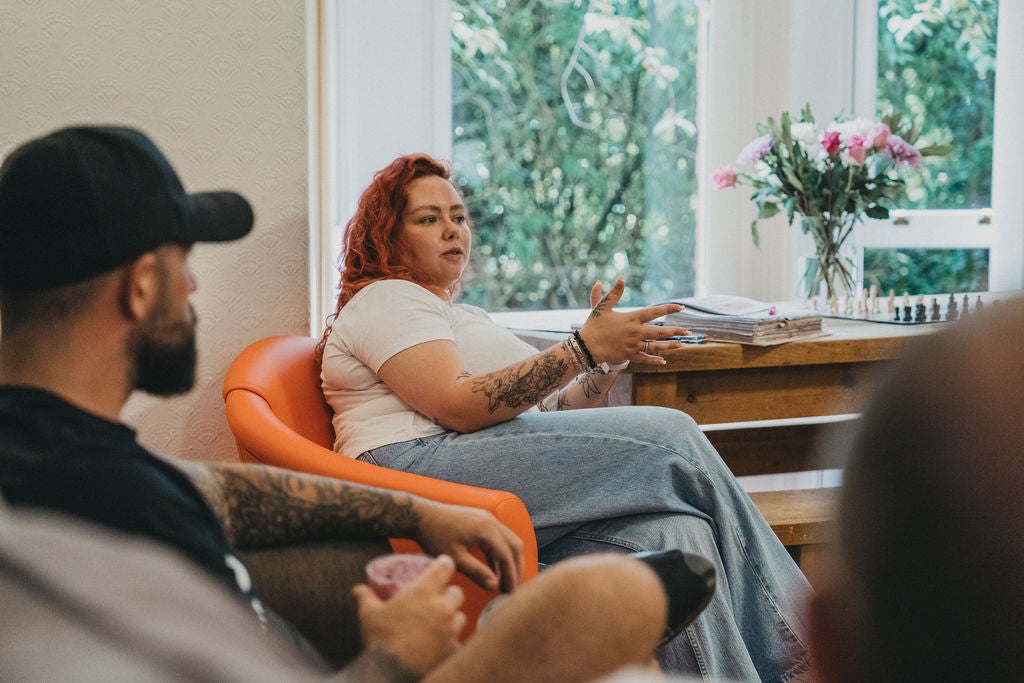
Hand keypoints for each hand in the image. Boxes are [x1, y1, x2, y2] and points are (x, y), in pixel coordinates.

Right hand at [354, 555, 465, 675]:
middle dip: (449, 595)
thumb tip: (357, 589)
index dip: (444, 564)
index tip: (443, 565)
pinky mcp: (453, 650)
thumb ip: (365, 597)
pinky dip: (449, 643)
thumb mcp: (369, 614)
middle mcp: (442, 607)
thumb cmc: (380, 639)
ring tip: (439, 625)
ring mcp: (450, 630)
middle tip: (437, 601)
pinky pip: (457, 642)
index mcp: (424, 592)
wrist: (390, 672)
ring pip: (460, 618)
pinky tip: (438, 647)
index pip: (445, 567)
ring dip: (452, 619)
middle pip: (457, 593)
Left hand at [414, 500, 523, 592]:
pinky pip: (498, 537)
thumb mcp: (455, 558)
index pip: (507, 555)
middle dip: (516, 568)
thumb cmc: (434, 535)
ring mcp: (487, 518)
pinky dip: (499, 553)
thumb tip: (494, 585)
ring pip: (508, 540)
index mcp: (486, 529)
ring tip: (504, 582)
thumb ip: (476, 572)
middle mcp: (491, 521)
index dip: (511, 576)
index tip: (511, 593)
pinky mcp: (481, 519)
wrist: (420, 515)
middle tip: (512, 589)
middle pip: (514, 546)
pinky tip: (492, 570)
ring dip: (509, 561)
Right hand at [581, 277, 688, 365]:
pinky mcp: (629, 356)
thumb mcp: (602, 307)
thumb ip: (614, 293)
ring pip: (656, 346)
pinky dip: (654, 360)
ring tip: (682, 345)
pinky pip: (645, 358)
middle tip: (688, 332)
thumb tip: (621, 278)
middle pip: (659, 332)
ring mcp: (633, 346)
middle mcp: (635, 333)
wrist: (586, 346)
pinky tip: (664, 360)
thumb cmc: (593, 325)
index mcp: (631, 319)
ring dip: (670, 346)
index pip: (654, 312)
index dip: (668, 308)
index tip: (681, 307)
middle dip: (676, 331)